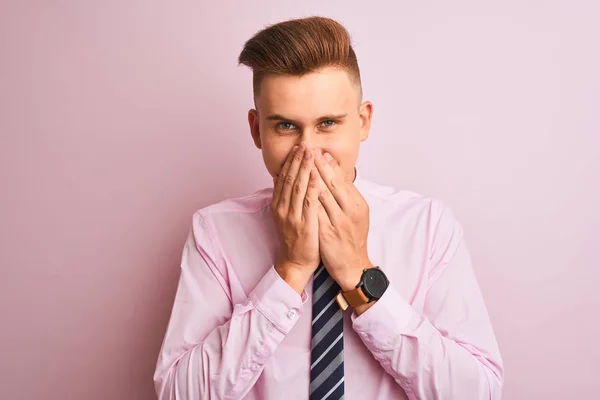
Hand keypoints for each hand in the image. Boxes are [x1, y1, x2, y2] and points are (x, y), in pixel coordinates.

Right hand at [271, 144, 320, 293]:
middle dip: (297, 160)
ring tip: (310, 153)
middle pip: (289, 178)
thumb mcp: (287, 216)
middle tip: (304, 144)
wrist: (295, 262)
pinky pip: (308, 202)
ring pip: (297, 187)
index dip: (290, 162)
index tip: (297, 148)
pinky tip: (317, 175)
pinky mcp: (303, 224)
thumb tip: (288, 182)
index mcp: (278, 205)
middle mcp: (282, 208)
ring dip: (304, 168)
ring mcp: (292, 216)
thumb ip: (288, 199)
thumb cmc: (295, 239)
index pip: (283, 178)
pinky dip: (312, 186)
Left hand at [314, 152, 373, 292]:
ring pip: (322, 196)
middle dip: (318, 165)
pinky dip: (306, 199)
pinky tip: (297, 189)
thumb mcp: (355, 214)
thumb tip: (337, 174)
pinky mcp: (326, 233)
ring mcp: (337, 223)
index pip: (341, 180)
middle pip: (332, 184)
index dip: (329, 165)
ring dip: (310, 178)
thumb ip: (347, 196)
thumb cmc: (352, 238)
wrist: (353, 265)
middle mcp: (349, 212)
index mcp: (357, 205)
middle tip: (309, 150)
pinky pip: (314, 213)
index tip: (319, 151)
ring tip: (301, 163)